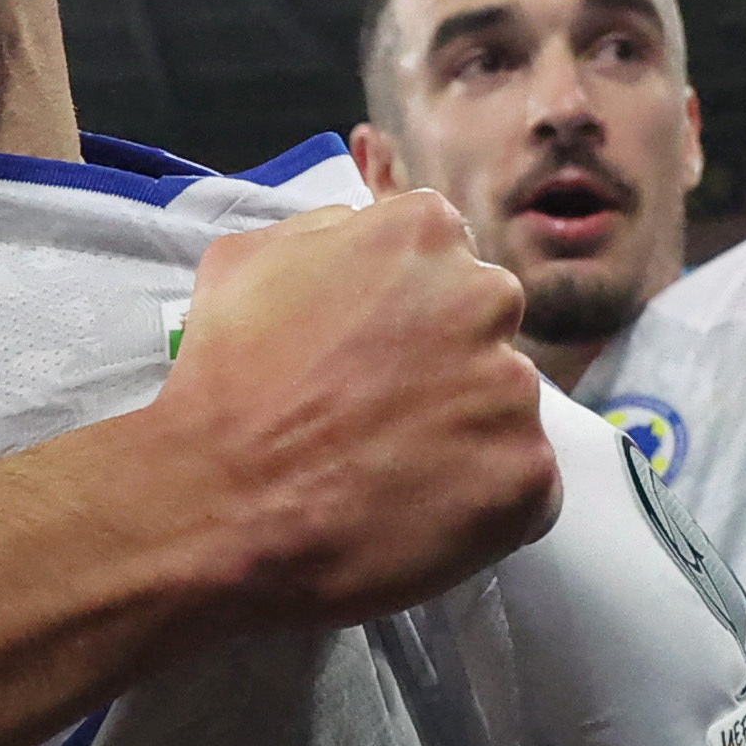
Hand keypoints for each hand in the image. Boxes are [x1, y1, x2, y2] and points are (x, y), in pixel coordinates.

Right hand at [151, 191, 555, 633]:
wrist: (217, 502)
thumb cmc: (223, 382)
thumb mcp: (247, 259)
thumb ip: (327, 232)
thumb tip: (362, 235)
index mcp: (425, 232)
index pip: (447, 263)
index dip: (408, 316)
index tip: (372, 356)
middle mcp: (486, 296)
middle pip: (486, 328)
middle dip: (445, 366)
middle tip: (379, 415)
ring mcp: (514, 389)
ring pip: (504, 409)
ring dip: (461, 435)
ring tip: (387, 471)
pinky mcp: (528, 474)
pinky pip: (523, 486)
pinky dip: (481, 504)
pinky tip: (415, 512)